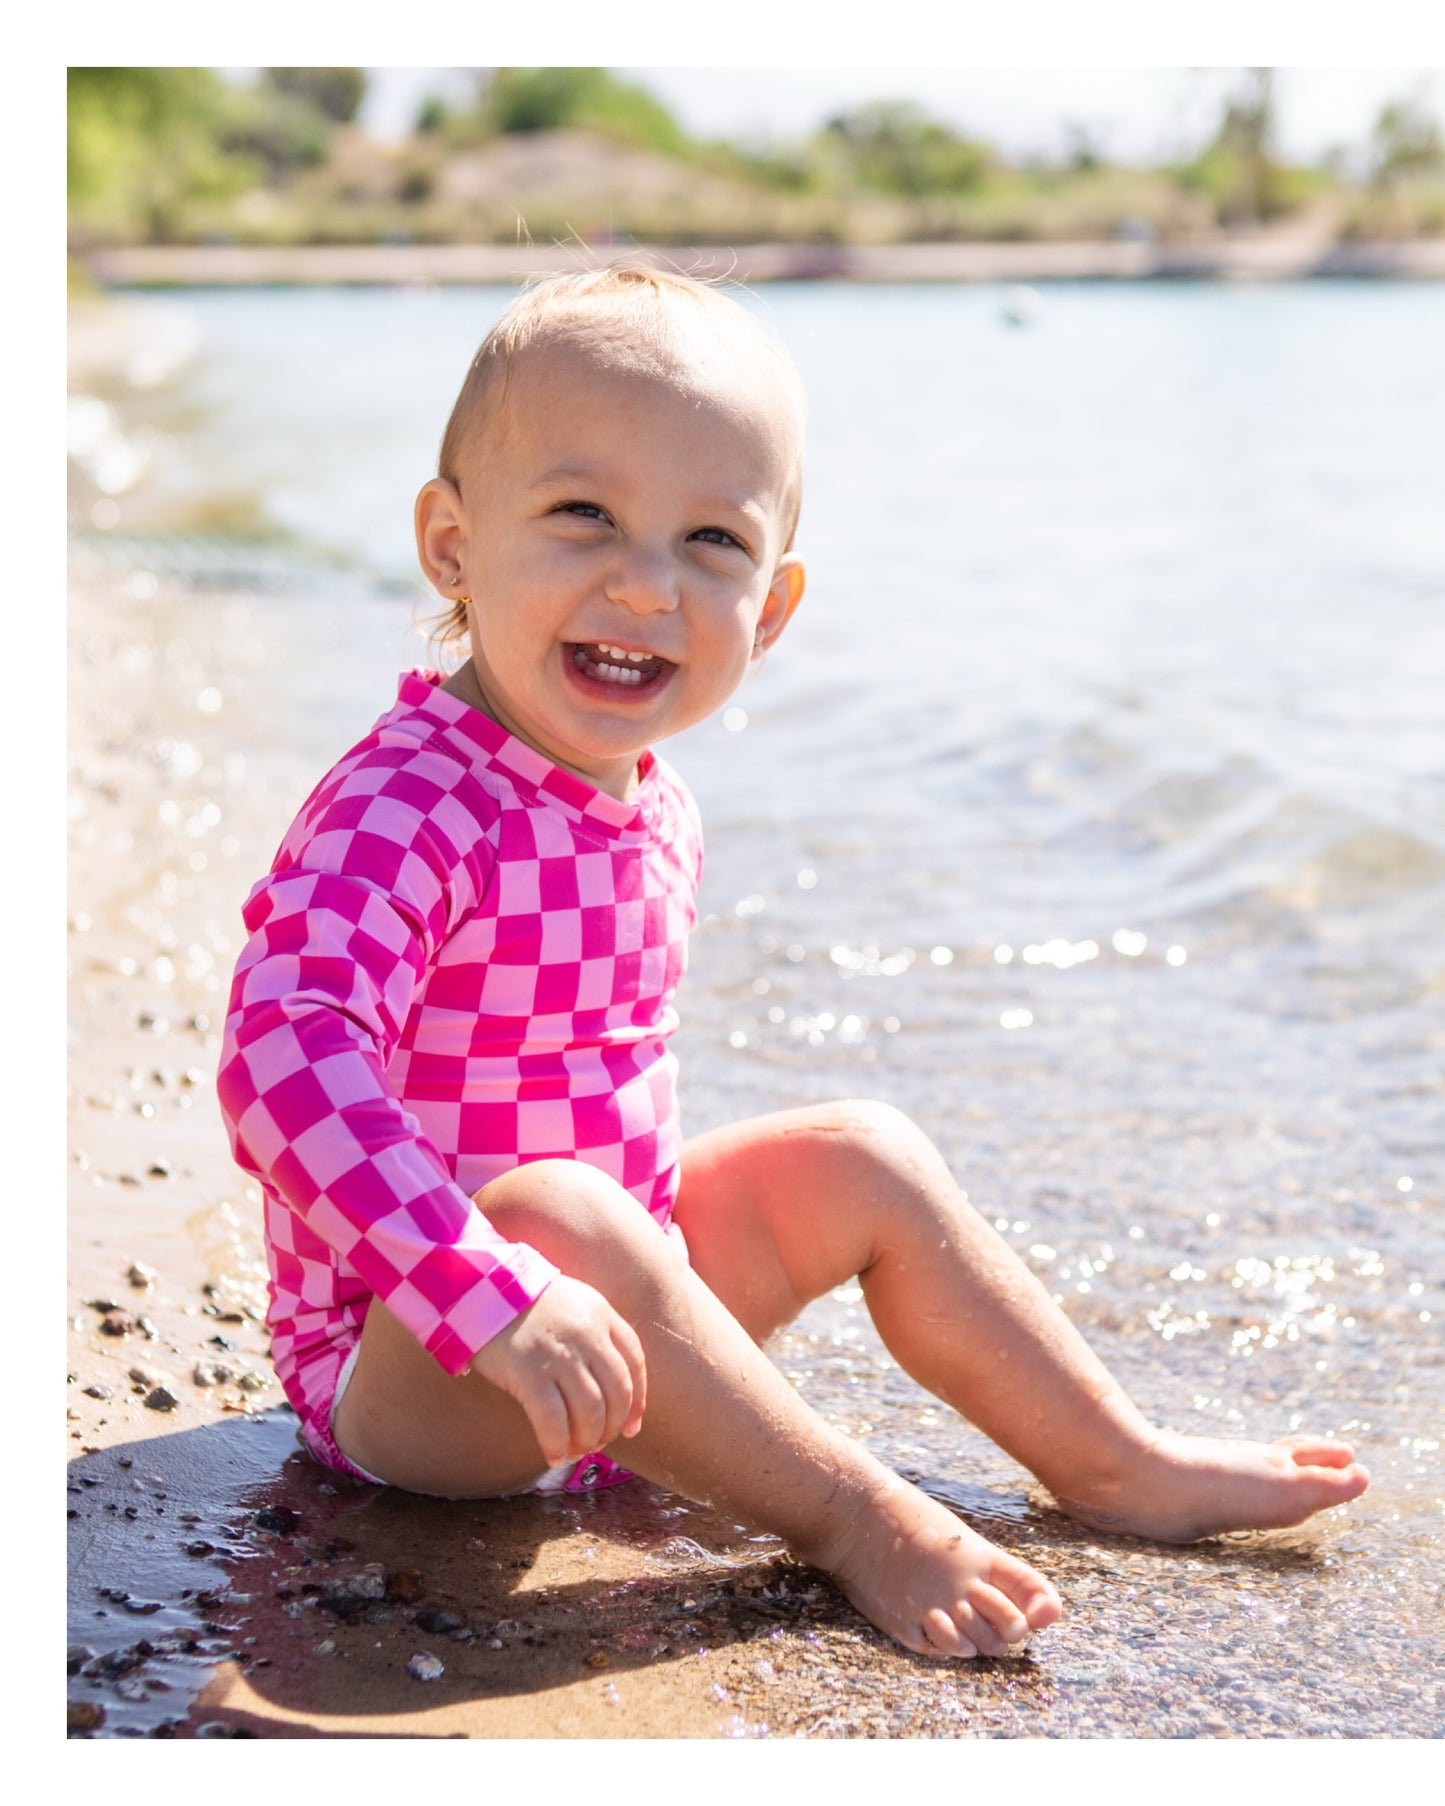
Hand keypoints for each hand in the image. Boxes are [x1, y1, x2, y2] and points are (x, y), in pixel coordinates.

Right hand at [467, 1276, 645, 1467]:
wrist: (479, 1289)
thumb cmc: (525, 1303)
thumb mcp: (572, 1305)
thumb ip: (594, 1335)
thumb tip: (610, 1391)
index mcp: (601, 1313)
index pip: (634, 1363)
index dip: (637, 1402)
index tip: (631, 1428)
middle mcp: (587, 1333)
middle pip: (617, 1392)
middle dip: (612, 1427)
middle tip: (598, 1443)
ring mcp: (559, 1352)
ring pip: (590, 1411)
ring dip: (587, 1440)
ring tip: (575, 1451)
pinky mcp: (528, 1371)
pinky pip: (553, 1420)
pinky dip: (557, 1444)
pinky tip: (554, 1455)